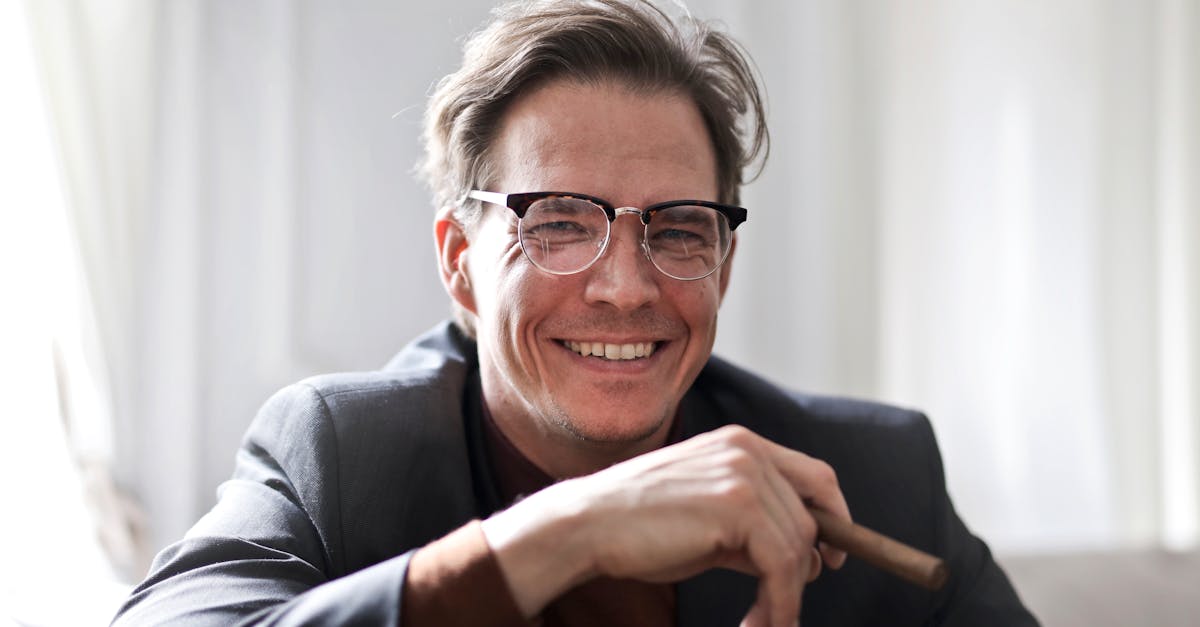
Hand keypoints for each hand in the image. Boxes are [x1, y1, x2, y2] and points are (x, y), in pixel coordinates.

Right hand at [480, 425, 850, 626]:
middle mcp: (748, 450)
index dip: (835, 518)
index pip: (816, 477)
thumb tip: (804, 561)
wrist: (588, 526)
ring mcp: (744, 475)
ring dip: (786, 598)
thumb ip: (753, 530)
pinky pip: (782, 566)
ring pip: (799, 547)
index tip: (833, 558)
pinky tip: (756, 623)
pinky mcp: (737, 506)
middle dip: (804, 571)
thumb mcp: (706, 521)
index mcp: (742, 444)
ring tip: (760, 623)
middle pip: (812, 518)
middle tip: (777, 611)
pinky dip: (779, 604)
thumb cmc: (638, 527)